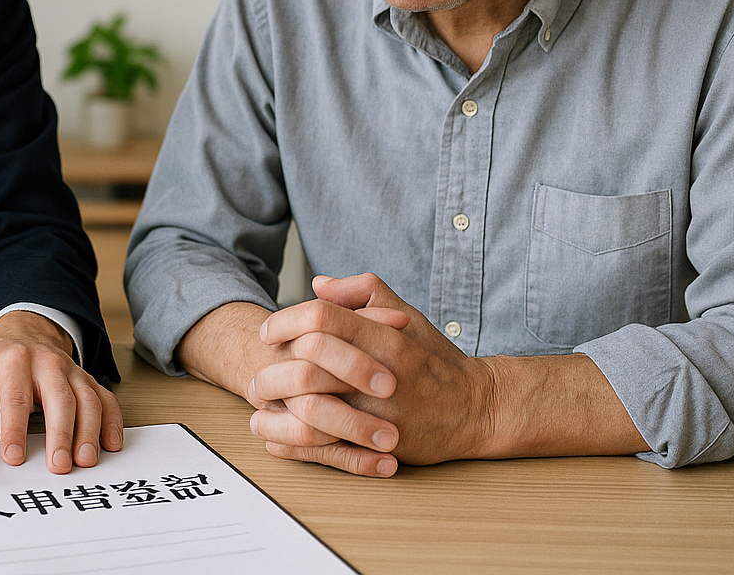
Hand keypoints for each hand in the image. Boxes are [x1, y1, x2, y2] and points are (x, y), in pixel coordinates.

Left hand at [0, 310, 122, 474]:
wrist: (24, 334)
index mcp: (14, 362)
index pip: (15, 399)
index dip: (14, 430)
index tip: (13, 458)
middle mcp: (47, 364)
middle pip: (59, 399)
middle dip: (60, 433)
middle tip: (59, 466)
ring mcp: (72, 371)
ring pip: (87, 399)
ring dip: (89, 431)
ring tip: (86, 460)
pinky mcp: (88, 380)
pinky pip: (106, 398)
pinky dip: (112, 421)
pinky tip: (111, 444)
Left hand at [249, 273, 493, 475]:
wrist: (476, 409)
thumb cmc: (433, 358)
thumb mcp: (404, 314)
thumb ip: (362, 292)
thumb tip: (318, 285)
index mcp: (385, 338)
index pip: (322, 319)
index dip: (286, 321)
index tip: (268, 331)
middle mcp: (381, 376)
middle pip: (310, 364)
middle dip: (272, 368)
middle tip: (258, 371)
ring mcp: (380, 415)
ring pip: (312, 411)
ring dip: (276, 409)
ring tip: (259, 405)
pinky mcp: (379, 448)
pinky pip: (324, 448)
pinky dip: (292, 444)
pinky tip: (275, 436)